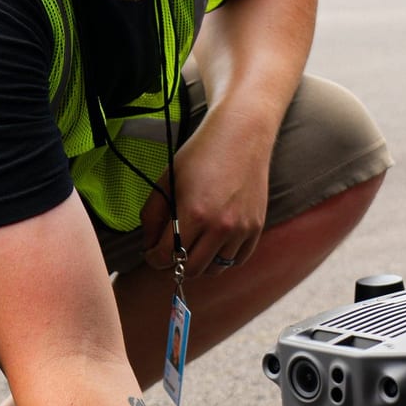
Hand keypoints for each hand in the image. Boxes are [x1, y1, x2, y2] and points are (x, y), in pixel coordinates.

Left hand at [142, 109, 272, 276]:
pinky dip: (223, 258)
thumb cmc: (200, 155)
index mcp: (193, 214)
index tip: (152, 252)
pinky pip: (237, 260)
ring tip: (193, 248)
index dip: (153, 258)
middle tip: (171, 252)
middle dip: (175, 264)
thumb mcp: (167, 181)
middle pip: (191, 269)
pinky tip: (213, 244)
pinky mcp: (256, 228)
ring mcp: (241, 230)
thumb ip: (152, 215)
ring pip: (215, 269)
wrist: (242, 136)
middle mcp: (219, 227)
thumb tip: (150, 245)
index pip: (166, 256)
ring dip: (200, 263)